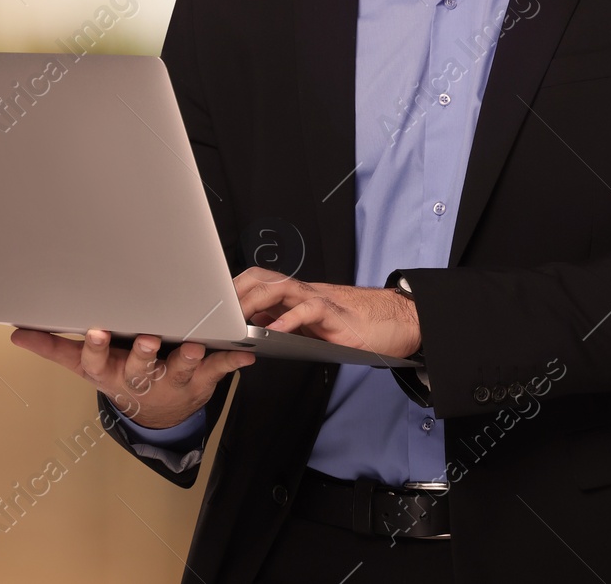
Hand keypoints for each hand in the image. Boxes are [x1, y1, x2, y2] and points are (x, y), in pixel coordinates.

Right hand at [10, 328, 253, 428]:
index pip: (96, 361)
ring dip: (187, 358)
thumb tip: (15, 333)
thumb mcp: (86, 366)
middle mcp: (140, 377)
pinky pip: (218, 369)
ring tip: (193, 346)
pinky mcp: (200, 379)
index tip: (96, 332)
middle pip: (140, 367)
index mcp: (110, 371)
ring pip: (179, 369)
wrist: (158, 413)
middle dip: (143, 354)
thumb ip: (54, 347)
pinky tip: (245, 355)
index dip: (95, 349)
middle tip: (146, 338)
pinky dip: (232, 361)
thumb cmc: (120, 374)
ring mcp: (171, 379)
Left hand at [234, 267, 420, 359]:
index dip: (235, 287)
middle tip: (217, 309)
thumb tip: (256, 325)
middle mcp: (306, 292)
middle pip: (264, 278)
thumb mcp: (313, 326)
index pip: (260, 281)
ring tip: (236, 317)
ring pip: (282, 289)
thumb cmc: (357, 325)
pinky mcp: (336, 314)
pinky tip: (275, 332)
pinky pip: (309, 310)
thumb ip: (286, 322)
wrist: (397, 322)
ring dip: (255, 301)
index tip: (213, 303)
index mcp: (298, 295)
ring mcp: (321, 300)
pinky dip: (290, 319)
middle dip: (237, 290)